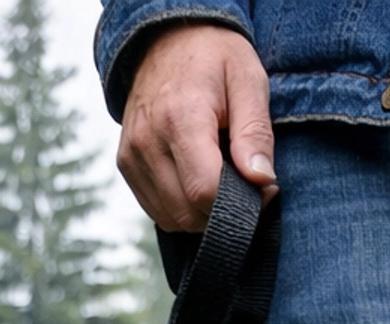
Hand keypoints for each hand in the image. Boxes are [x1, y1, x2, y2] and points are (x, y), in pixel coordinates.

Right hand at [119, 24, 275, 232]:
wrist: (167, 38)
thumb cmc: (213, 56)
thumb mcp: (248, 80)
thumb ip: (255, 132)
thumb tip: (262, 181)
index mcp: (180, 118)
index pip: (205, 190)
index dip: (239, 201)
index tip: (263, 187)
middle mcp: (147, 142)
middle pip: (188, 212)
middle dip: (222, 210)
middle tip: (245, 186)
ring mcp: (132, 157)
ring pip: (171, 218)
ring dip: (202, 213)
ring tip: (221, 179)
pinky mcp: (126, 165)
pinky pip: (157, 210)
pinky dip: (182, 208)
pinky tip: (198, 181)